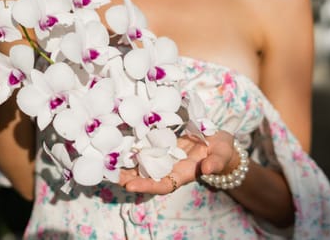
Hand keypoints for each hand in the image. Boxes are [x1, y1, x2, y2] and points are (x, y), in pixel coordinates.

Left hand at [119, 130, 238, 194]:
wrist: (219, 143)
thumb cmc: (222, 150)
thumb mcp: (222, 154)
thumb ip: (216, 162)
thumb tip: (207, 169)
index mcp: (183, 174)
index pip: (162, 184)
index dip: (146, 186)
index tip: (130, 185)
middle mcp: (170, 168)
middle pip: (146, 177)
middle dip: (129, 178)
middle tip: (109, 175)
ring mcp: (165, 157)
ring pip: (143, 165)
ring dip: (127, 166)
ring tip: (107, 164)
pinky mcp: (163, 146)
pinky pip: (146, 150)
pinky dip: (133, 150)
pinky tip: (119, 147)